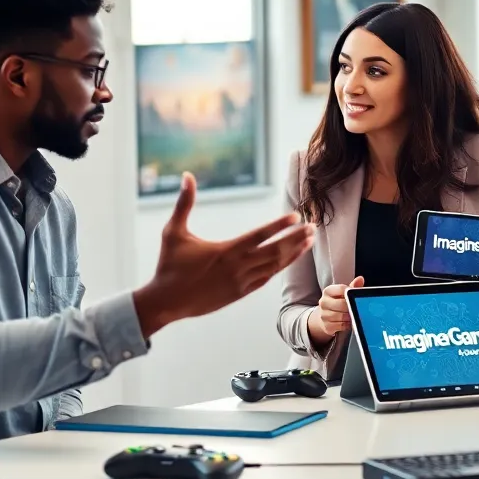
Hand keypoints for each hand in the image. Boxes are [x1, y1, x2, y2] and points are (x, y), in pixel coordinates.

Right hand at [133, 173, 314, 336]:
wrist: (166, 302)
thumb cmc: (168, 265)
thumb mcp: (173, 231)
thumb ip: (184, 203)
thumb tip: (186, 176)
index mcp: (226, 250)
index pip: (260, 235)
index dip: (280, 226)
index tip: (296, 216)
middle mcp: (238, 267)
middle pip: (274, 251)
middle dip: (296, 238)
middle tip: (312, 227)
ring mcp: (241, 283)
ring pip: (274, 266)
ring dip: (293, 253)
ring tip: (308, 242)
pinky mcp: (239, 294)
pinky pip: (265, 279)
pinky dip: (279, 268)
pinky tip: (289, 260)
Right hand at [308, 276, 363, 347]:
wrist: (326, 316)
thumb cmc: (338, 302)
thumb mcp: (343, 293)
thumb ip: (352, 286)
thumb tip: (360, 279)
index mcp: (328, 291)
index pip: (342, 289)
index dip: (351, 293)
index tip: (355, 296)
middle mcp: (323, 302)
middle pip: (342, 304)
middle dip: (351, 307)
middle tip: (357, 308)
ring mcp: (323, 314)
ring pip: (341, 316)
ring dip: (350, 317)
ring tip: (353, 315)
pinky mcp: (326, 326)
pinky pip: (341, 326)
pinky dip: (347, 325)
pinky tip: (349, 322)